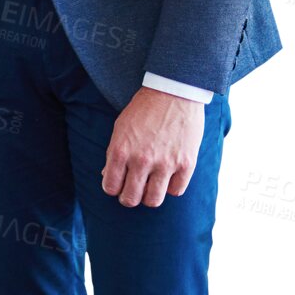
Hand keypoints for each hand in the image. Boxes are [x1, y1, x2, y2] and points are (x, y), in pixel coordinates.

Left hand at [101, 87, 205, 207]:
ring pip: (153, 200)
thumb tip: (108, 176)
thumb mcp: (120, 128)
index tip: (117, 186)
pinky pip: (176, 191)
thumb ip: (113, 154)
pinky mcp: (186, 164)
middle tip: (132, 192)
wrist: (172, 94)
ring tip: (150, 188)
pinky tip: (168, 178)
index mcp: (120, 151)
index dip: (112, 189)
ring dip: (149, 197)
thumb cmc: (143, 110)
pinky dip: (171, 188)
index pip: (110, 187)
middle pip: (131, 199)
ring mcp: (165, 164)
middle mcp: (141, 160)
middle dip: (128, 198)